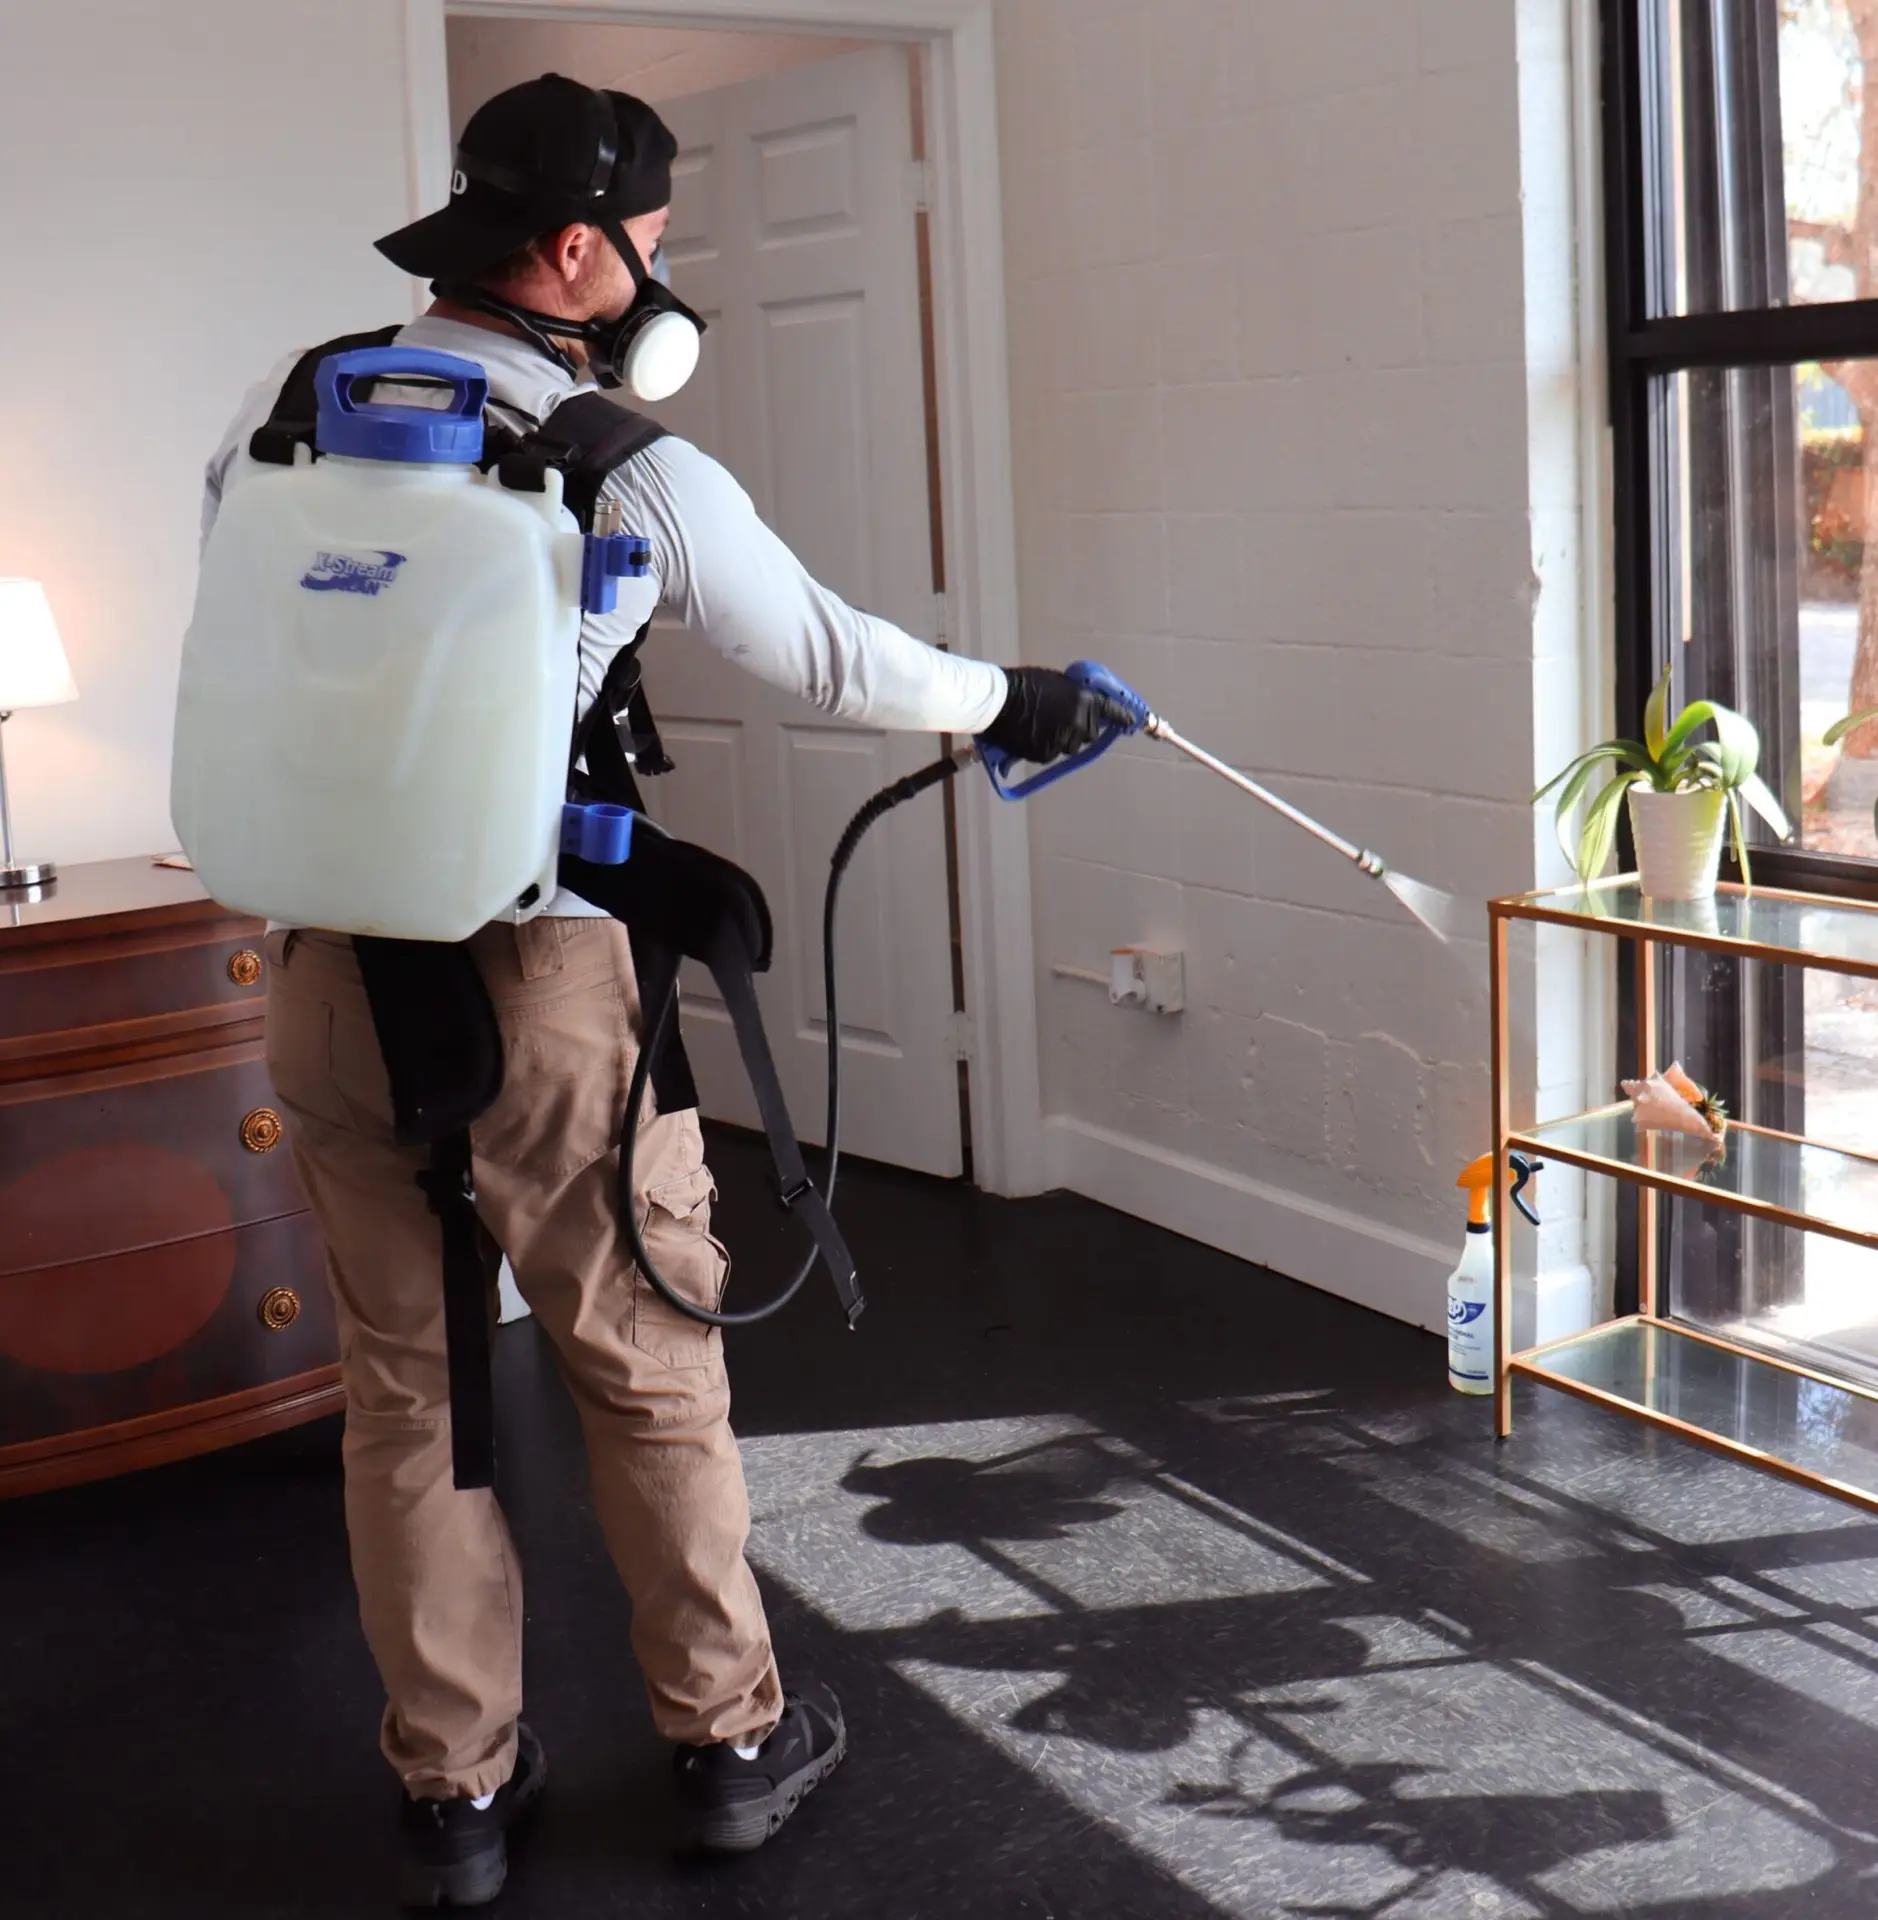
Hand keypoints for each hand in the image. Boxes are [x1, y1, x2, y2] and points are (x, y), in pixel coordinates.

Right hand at [980, 667, 1135, 765]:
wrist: (998, 701)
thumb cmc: (1024, 684)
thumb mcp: (1057, 683)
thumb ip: (1077, 696)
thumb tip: (1086, 706)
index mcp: (1085, 700)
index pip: (1113, 711)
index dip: (1123, 718)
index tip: (1132, 723)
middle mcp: (1080, 722)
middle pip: (1090, 734)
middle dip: (1080, 729)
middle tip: (1060, 720)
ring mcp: (1063, 740)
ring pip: (1070, 747)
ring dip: (1061, 740)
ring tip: (1040, 727)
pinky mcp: (1047, 754)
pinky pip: (1051, 754)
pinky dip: (1044, 747)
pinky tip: (1030, 735)